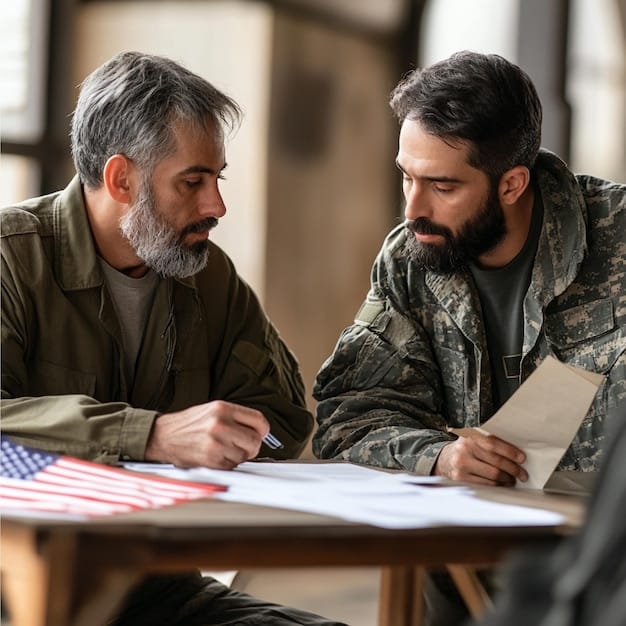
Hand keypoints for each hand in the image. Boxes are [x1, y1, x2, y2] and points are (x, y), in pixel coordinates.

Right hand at [144, 400, 269, 468]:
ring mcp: (216, 443)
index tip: (260, 434)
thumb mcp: (212, 410)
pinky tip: (215, 457)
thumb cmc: (188, 424)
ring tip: (222, 450)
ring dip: (237, 457)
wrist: (162, 436)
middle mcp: (220, 424)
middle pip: (255, 440)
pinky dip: (227, 465)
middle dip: (252, 447)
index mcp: (223, 408)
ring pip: (244, 456)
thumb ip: (236, 418)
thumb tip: (260, 431)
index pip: (259, 420)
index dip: (263, 430)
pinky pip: (232, 466)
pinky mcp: (210, 460)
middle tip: (242, 446)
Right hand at [433, 433, 527, 485]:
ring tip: (512, 479)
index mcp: (470, 438)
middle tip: (522, 474)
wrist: (444, 459)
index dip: (510, 452)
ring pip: (493, 475)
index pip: (494, 444)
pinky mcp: (461, 479)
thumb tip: (515, 452)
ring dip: (507, 479)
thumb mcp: (473, 440)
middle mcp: (465, 450)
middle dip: (513, 469)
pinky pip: (486, 484)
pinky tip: (501, 483)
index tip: (522, 458)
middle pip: (496, 462)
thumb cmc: (465, 450)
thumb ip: (490, 442)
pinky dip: (497, 485)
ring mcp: (462, 466)